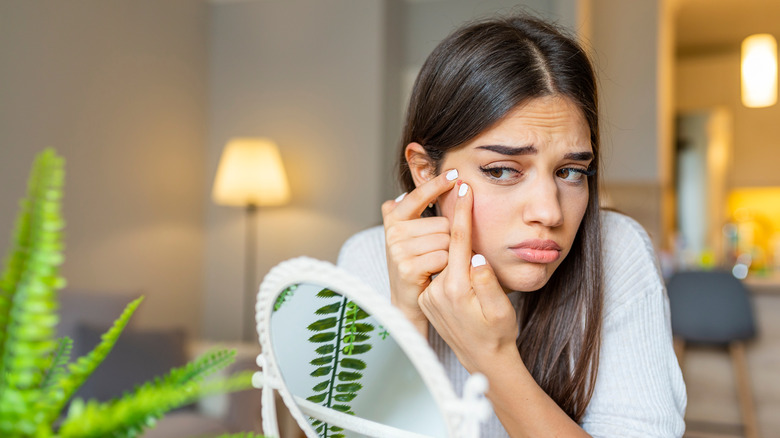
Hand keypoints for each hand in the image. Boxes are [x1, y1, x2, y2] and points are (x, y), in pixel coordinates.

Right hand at [381, 169, 457, 334]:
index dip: (436, 184)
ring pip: (445, 240)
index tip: (455, 174)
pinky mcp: (406, 267)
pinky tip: (435, 273)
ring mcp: (398, 249)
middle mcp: (393, 231)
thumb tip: (420, 187)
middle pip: (442, 223)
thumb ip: (416, 210)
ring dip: (448, 254)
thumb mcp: (413, 234)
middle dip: (448, 238)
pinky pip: (442, 257)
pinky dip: (446, 266)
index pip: (418, 196)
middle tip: (436, 254)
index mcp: (394, 218)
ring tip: (436, 264)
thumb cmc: (417, 264)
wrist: (408, 301)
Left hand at [418, 181, 518, 372]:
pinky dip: (446, 261)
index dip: (461, 212)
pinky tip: (456, 260)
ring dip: (450, 243)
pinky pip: (439, 271)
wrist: (483, 359)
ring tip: (459, 231)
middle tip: (458, 194)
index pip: (457, 240)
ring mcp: (430, 296)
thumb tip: (476, 256)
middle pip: (445, 245)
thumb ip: (488, 282)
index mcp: (457, 289)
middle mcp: (438, 291)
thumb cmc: (499, 333)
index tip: (463, 188)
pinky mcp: (427, 299)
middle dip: (453, 221)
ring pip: (441, 257)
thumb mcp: (501, 309)